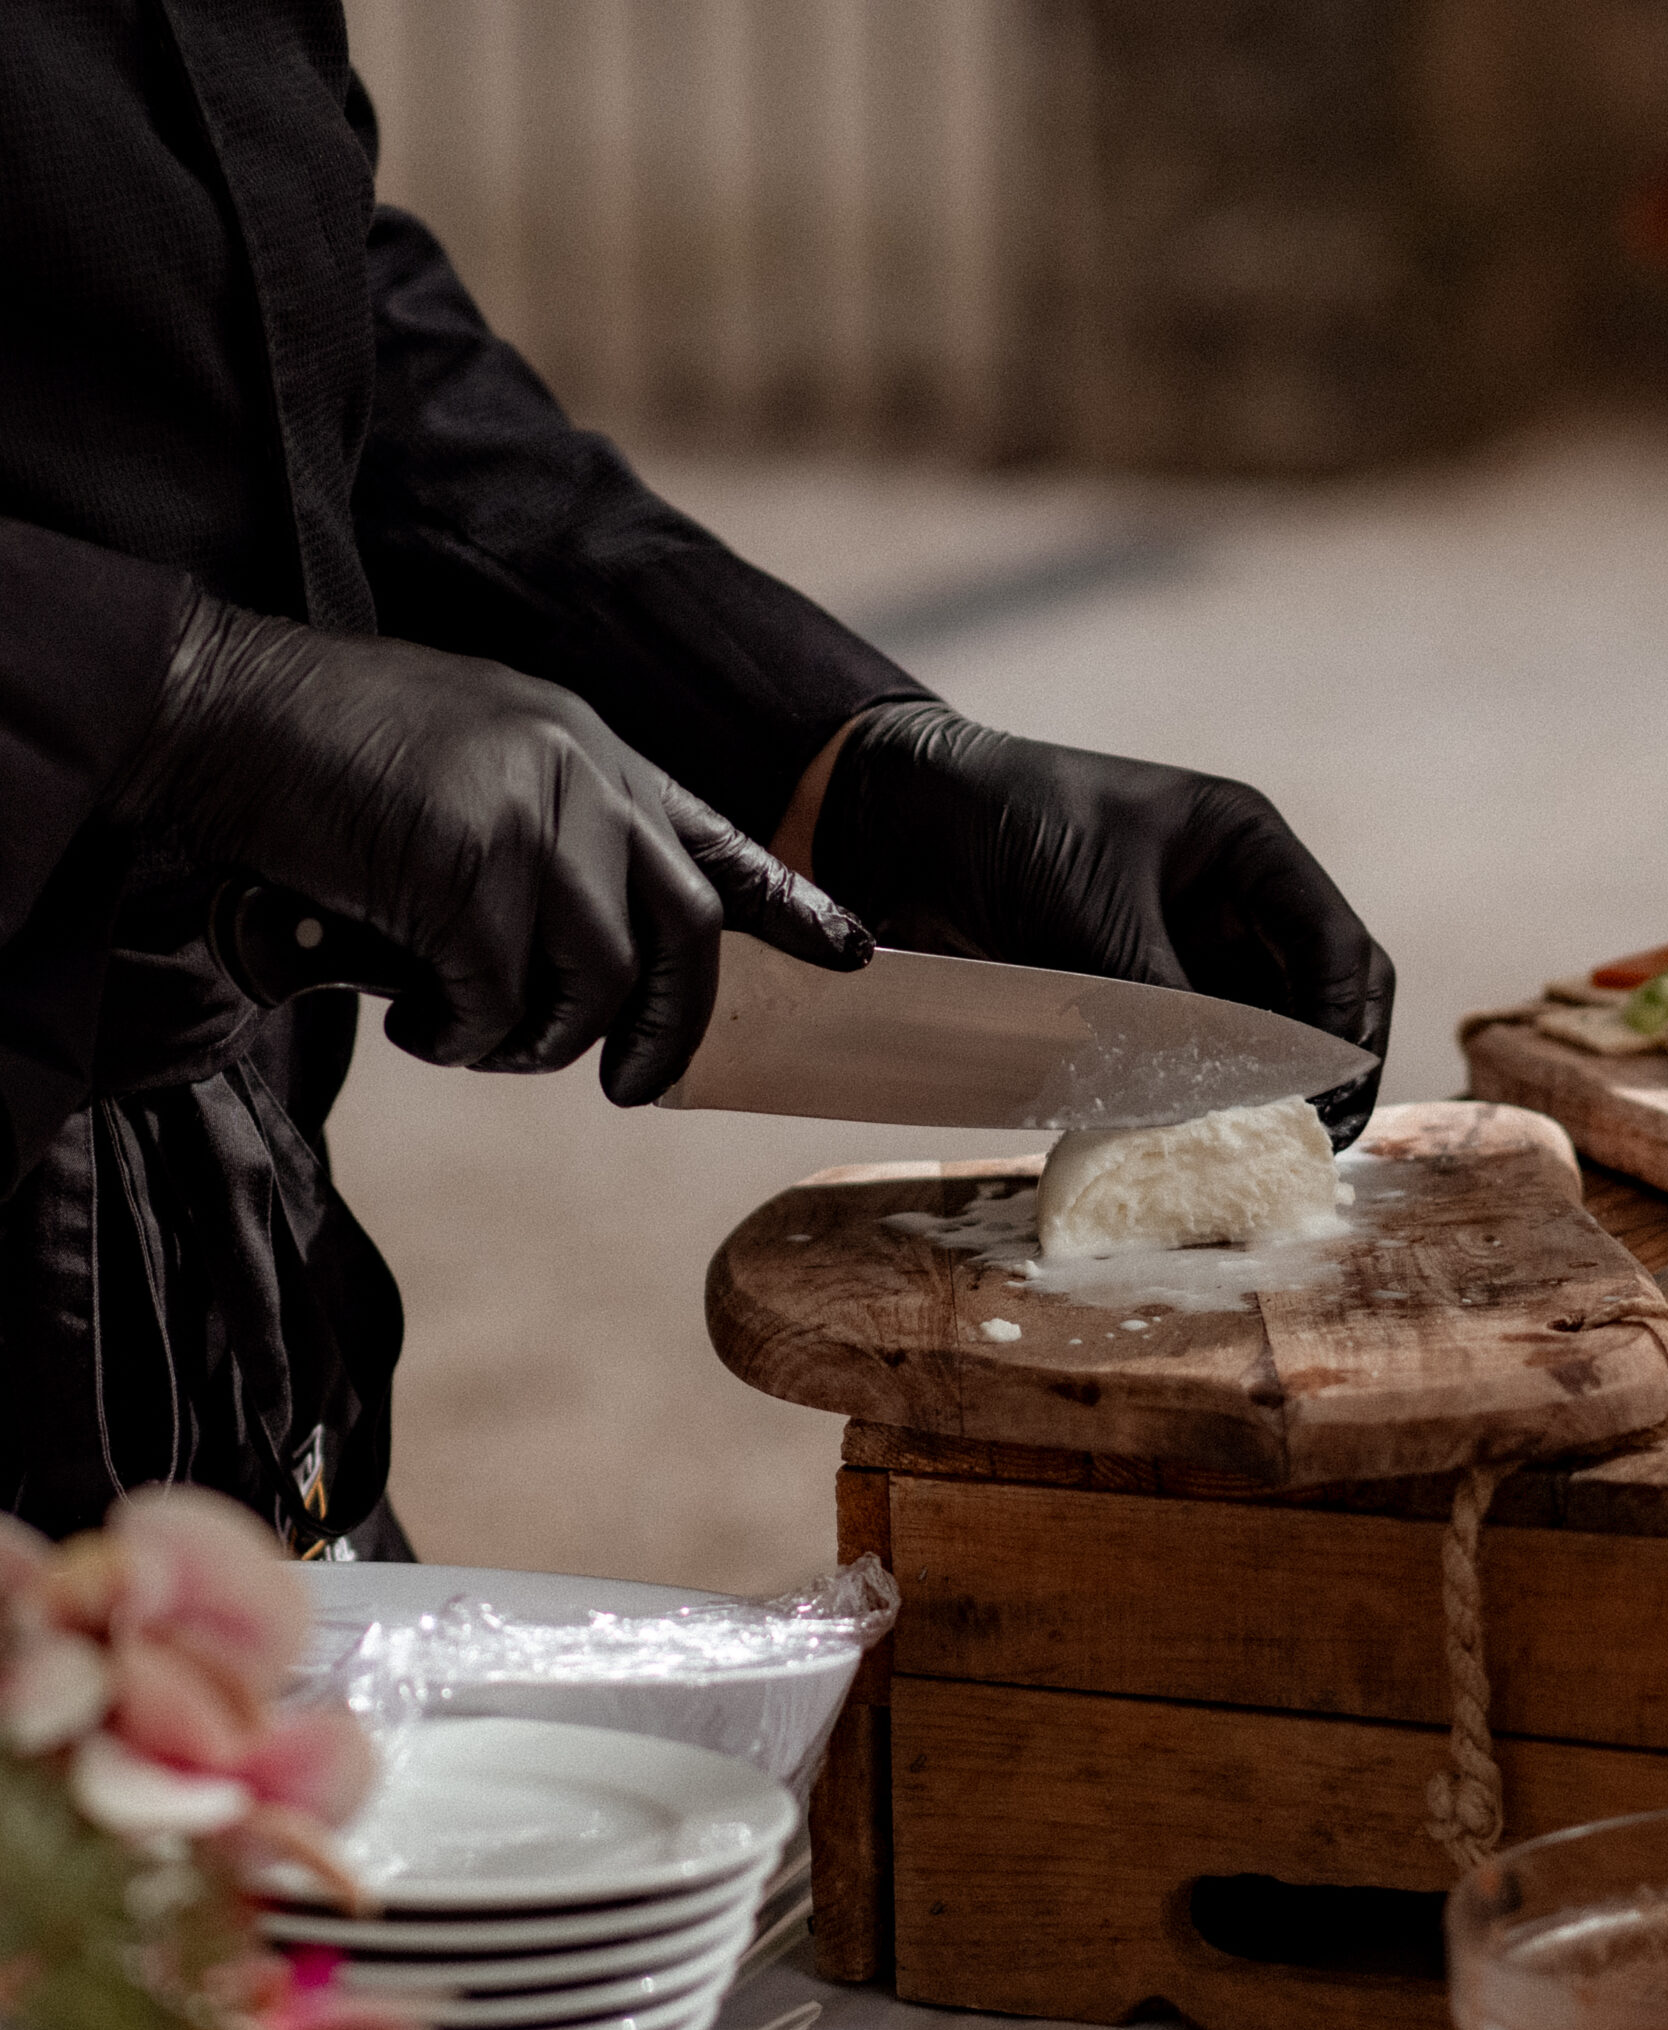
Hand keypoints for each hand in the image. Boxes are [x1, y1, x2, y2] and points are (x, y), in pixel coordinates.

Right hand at [109, 596, 871, 1101]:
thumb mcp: (466, 761)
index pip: (715, 838)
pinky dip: (461, 1036)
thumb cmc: (324, 749)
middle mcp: (578, 775)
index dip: (788, 905)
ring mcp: (528, 819)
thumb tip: (582, 957)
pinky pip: (499, 1001)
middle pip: (684, 932)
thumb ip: (541, 832)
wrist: (217, 706)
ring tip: (469, 1032)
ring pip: (596, 982)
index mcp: (585, 747)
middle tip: (631, 1085)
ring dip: (536, 1040)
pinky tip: (415, 1021)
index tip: (852, 953)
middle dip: (669, 1029)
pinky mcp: (468, 870)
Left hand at [812, 702, 1392, 1144]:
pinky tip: (1177, 1139)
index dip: (1342, 1031)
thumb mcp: (1093, 910)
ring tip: (1243, 1158)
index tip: (1323, 1104)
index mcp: (1244, 849)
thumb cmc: (1004, 823)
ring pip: (1247, 1038)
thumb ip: (1159, 1004)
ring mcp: (1177, 949)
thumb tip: (1214, 1099)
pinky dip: (1187, 1096)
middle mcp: (1226, 901)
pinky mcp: (1125, 994)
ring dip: (1250, 1094)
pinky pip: (1180, 1054)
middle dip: (1310, 1075)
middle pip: (1311, 1001)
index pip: (1335, 948)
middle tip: (1302, 1151)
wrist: (894, 819)